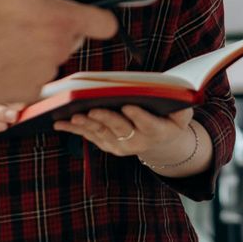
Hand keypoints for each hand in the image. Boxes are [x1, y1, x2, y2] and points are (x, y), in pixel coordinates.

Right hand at [0, 0, 119, 103]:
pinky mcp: (28, 93)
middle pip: (74, 37)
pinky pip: (34, 78)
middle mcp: (59, 50)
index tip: (80, 9)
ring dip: (38, 48)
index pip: (105, 23)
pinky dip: (22, 70)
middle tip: (26, 17)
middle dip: (57, 27)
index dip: (95, 14)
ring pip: (52, 57)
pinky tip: (0, 57)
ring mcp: (44, 74)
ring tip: (6, 36)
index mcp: (61, 20)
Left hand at [56, 105, 196, 164]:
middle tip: (93, 109)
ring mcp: (120, 145)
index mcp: (158, 132)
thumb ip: (182, 108)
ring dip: (87, 125)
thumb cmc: (170, 119)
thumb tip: (180, 96)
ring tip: (74, 116)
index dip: (139, 116)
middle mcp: (137, 141)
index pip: (149, 125)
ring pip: (101, 134)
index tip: (129, 106)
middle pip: (120, 129)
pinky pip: (88, 136)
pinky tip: (59, 123)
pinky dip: (74, 129)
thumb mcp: (183, 115)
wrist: (160, 141)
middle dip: (106, 119)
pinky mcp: (106, 144)